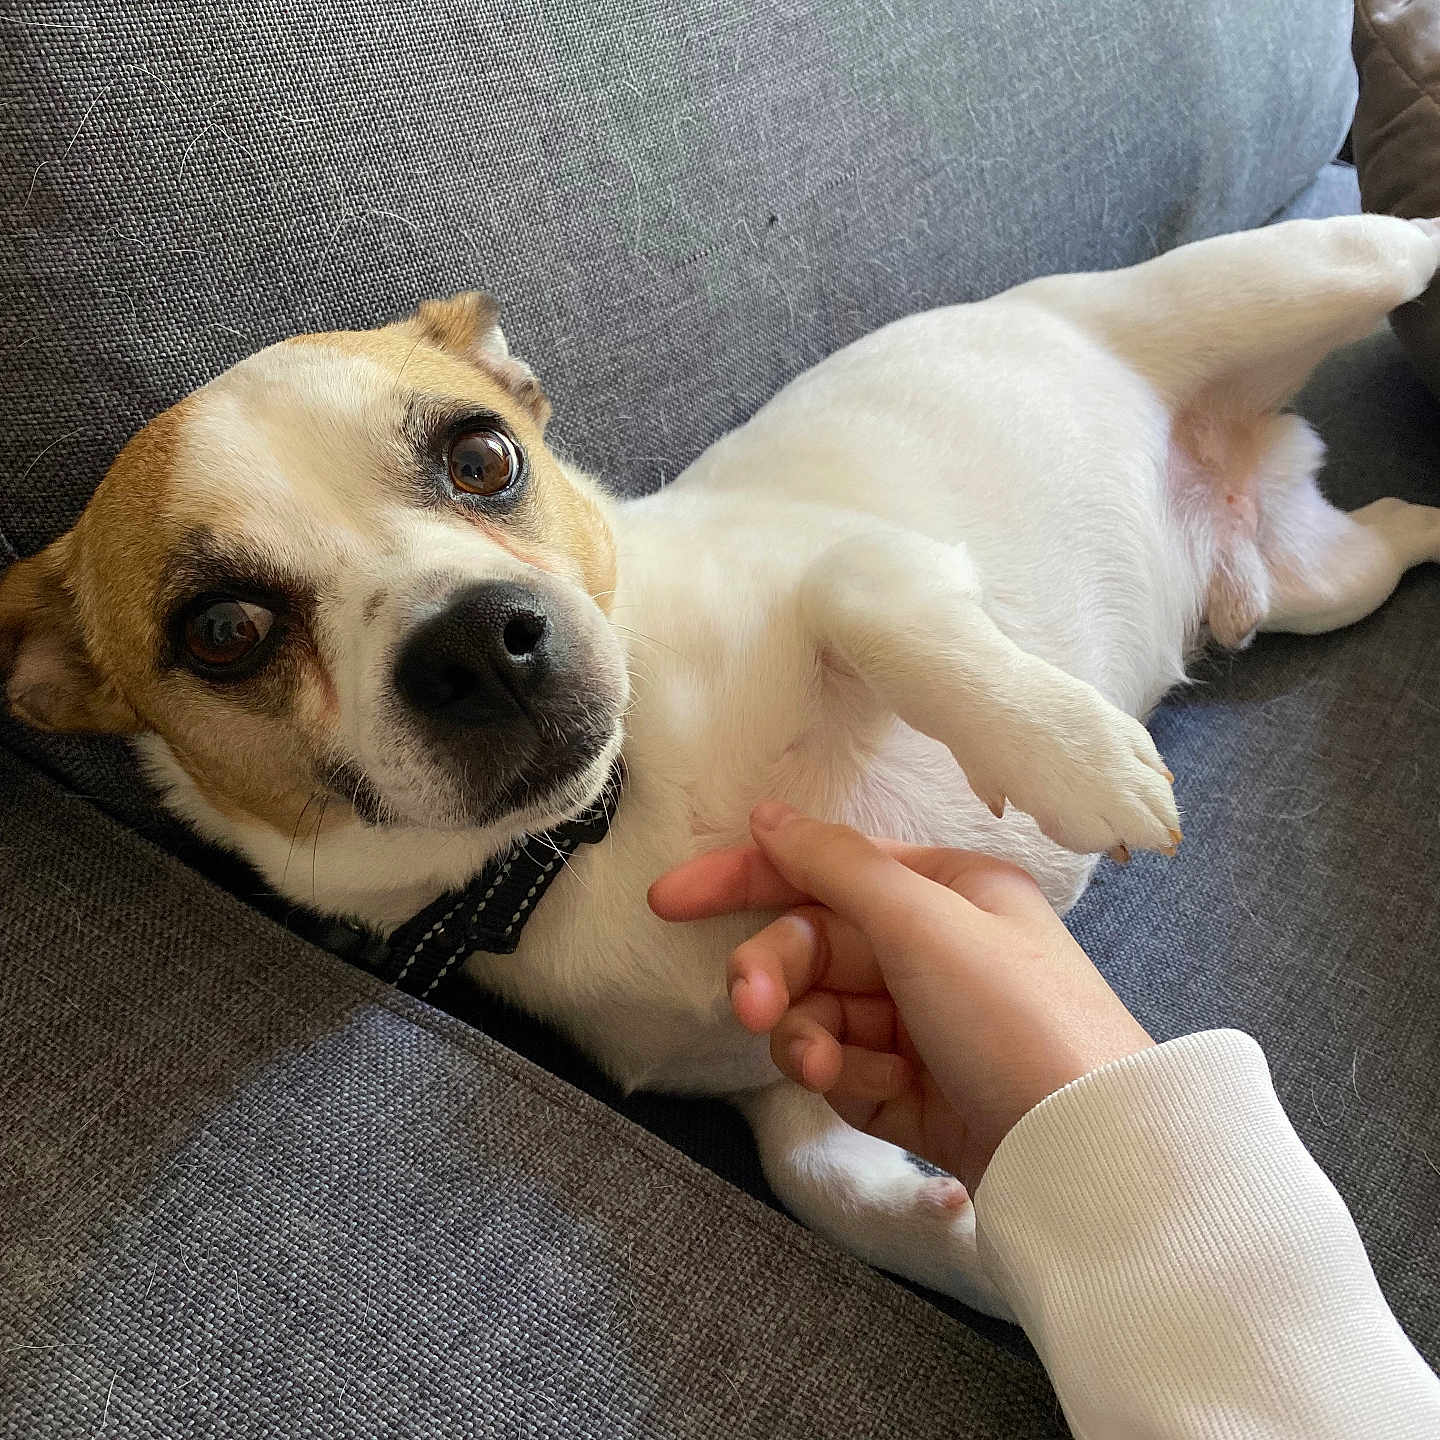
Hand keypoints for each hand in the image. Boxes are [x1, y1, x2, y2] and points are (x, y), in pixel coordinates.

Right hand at [649, 802, 1153, 1190]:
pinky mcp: (919, 1094)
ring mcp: (927, 1026)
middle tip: (747, 1005)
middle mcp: (937, 950)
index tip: (667, 901)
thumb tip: (769, 815)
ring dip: (806, 1033)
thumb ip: (836, 864)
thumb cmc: (1012, 1012)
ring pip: (824, 1012)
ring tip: (820, 1065)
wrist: (1088, 1153)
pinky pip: (849, 1071)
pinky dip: (841, 1076)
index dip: (746, 878)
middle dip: (775, 971)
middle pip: (818, 946)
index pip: (827, 869)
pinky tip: (853, 1088)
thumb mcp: (924, 919)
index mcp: (948, 890)